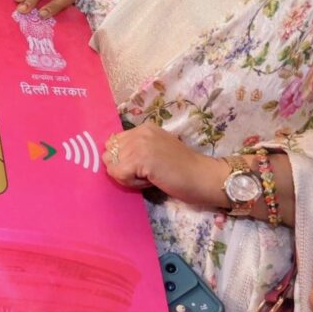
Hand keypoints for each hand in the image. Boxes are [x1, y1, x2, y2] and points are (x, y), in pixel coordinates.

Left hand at [103, 125, 227, 210]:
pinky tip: (150, 181)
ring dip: (127, 177)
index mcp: (144, 128)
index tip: (144, 168)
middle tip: (147, 174)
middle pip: (109, 154)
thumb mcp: (156, 152)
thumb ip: (136, 150)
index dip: (123, 160)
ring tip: (150, 177)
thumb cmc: (182, 170)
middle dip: (122, 168)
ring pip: (112, 165)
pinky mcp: (141, 158)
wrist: (203, 177)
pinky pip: (118, 174)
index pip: (113, 143)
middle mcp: (140, 131)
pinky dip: (131, 182)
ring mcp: (140, 143)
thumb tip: (110, 158)